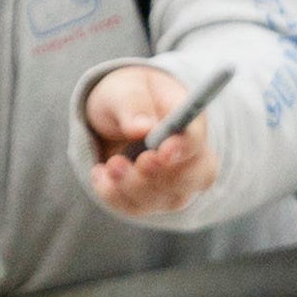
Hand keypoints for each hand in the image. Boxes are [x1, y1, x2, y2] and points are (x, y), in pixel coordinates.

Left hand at [83, 61, 221, 219]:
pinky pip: (136, 208)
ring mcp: (175, 184)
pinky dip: (113, 195)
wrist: (114, 115)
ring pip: (164, 199)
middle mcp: (192, 158)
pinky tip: (100, 173)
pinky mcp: (151, 200)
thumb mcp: (125, 88)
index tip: (161, 151)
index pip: (197, 142)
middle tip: (122, 162)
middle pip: (191, 179)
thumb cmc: (128, 96)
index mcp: (191, 123)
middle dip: (156, 176)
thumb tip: (142, 127)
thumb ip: (133, 104)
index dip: (183, 149)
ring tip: (109, 164)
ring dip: (130, 186)